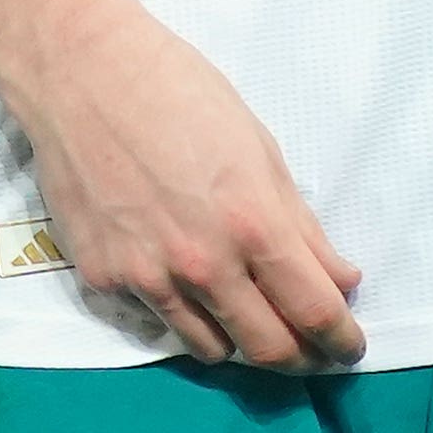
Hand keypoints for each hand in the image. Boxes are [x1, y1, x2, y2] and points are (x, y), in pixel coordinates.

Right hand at [0, 0, 365, 370]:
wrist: (83, 75)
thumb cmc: (180, 94)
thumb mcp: (260, 150)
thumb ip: (301, 227)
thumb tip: (341, 281)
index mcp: (253, 224)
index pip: (315, 312)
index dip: (341, 340)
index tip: (349, 347)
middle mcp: (203, 263)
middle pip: (269, 350)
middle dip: (301, 357)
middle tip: (309, 349)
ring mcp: (149, 277)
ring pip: (212, 349)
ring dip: (240, 341)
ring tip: (246, 314)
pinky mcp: (105, 279)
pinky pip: (158, 318)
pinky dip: (181, 310)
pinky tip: (178, 274)